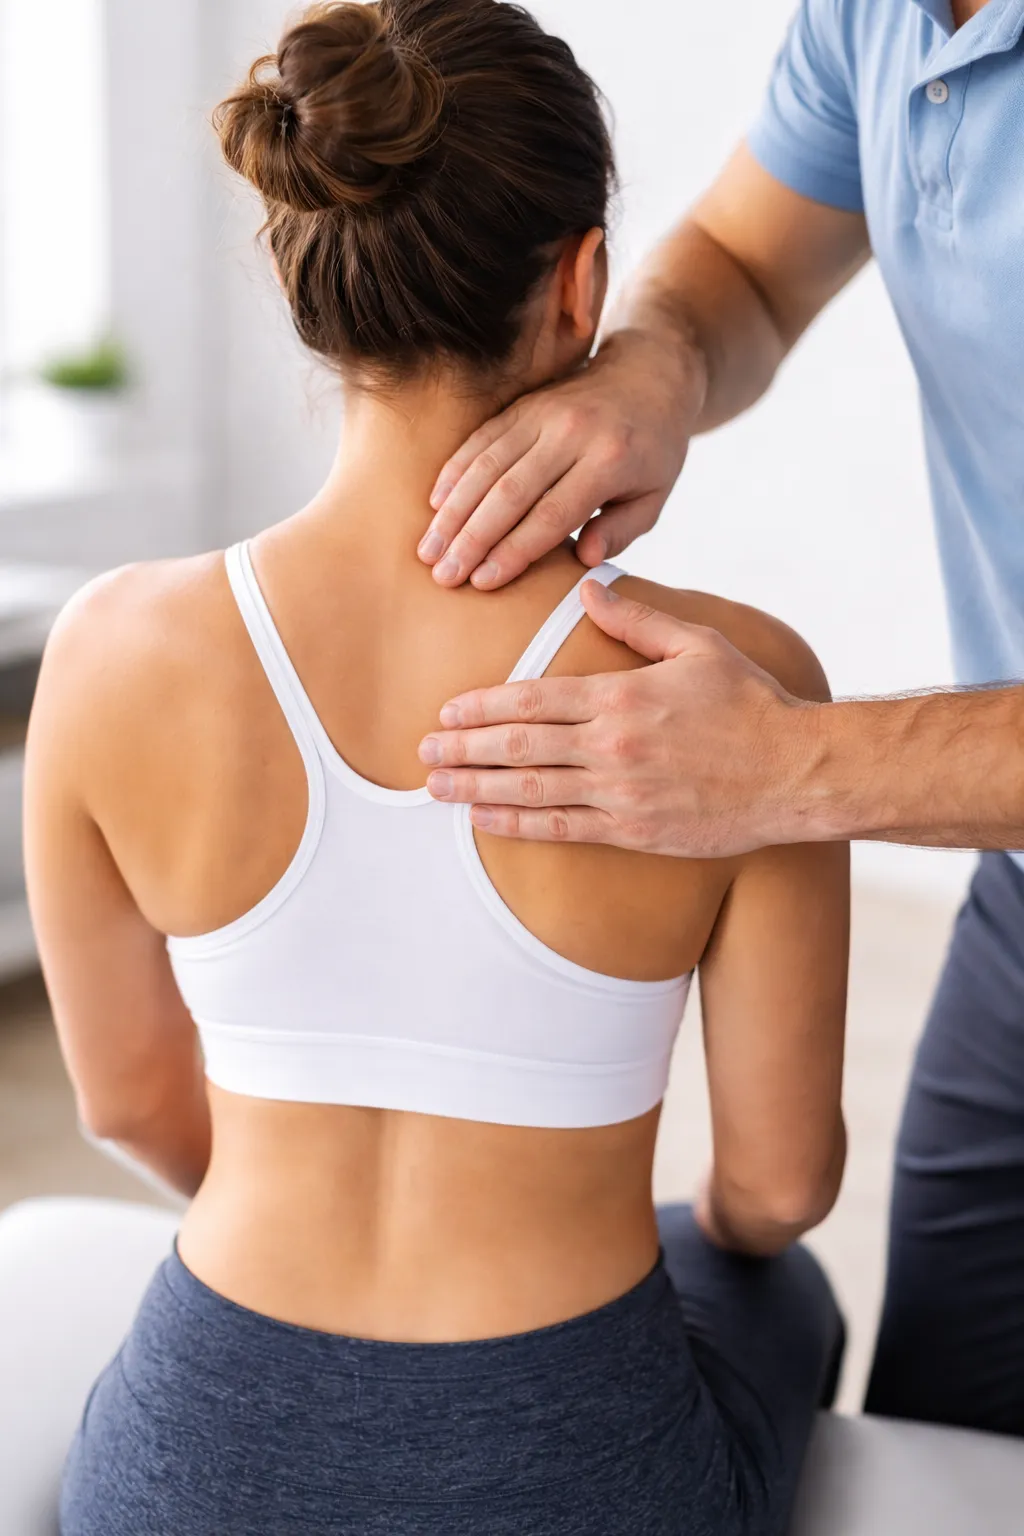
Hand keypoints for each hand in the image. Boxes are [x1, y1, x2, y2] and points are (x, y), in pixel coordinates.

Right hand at [418, 328, 706, 589]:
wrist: (649, 373)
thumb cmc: (654, 449)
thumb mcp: (656, 495)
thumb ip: (623, 530)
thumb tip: (585, 561)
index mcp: (609, 460)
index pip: (552, 514)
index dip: (514, 551)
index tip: (482, 582)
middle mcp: (570, 433)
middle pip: (510, 492)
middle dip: (472, 538)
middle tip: (443, 575)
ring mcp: (542, 413)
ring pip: (486, 465)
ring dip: (453, 510)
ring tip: (429, 550)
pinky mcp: (523, 404)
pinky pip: (481, 439)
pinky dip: (454, 472)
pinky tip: (434, 505)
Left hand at [418, 583, 823, 858]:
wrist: (795, 772)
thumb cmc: (749, 705)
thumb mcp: (698, 645)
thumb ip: (637, 619)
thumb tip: (588, 588)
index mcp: (621, 695)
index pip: (532, 699)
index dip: (481, 707)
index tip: (446, 714)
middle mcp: (611, 745)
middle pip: (518, 745)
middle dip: (463, 749)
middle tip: (421, 753)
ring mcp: (619, 793)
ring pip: (529, 790)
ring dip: (475, 789)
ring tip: (435, 789)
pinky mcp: (633, 831)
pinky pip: (561, 828)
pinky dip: (516, 825)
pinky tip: (483, 822)